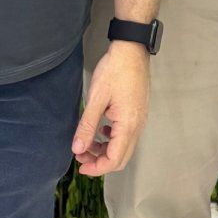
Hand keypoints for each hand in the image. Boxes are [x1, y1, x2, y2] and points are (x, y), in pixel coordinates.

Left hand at [71, 42, 150, 176]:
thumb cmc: (115, 70)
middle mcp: (137, 126)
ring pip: (123, 147)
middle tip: (81, 156)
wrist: (131, 49)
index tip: (79, 165)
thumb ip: (87, 126)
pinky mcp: (138, 112)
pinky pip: (126, 135)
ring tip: (87, 142)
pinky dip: (112, 139)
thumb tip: (77, 149)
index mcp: (128, 125)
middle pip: (121, 158)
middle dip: (100, 162)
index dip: (96, 168)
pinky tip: (101, 129)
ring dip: (105, 150)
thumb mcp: (96, 98)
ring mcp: (140, 119)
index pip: (114, 160)